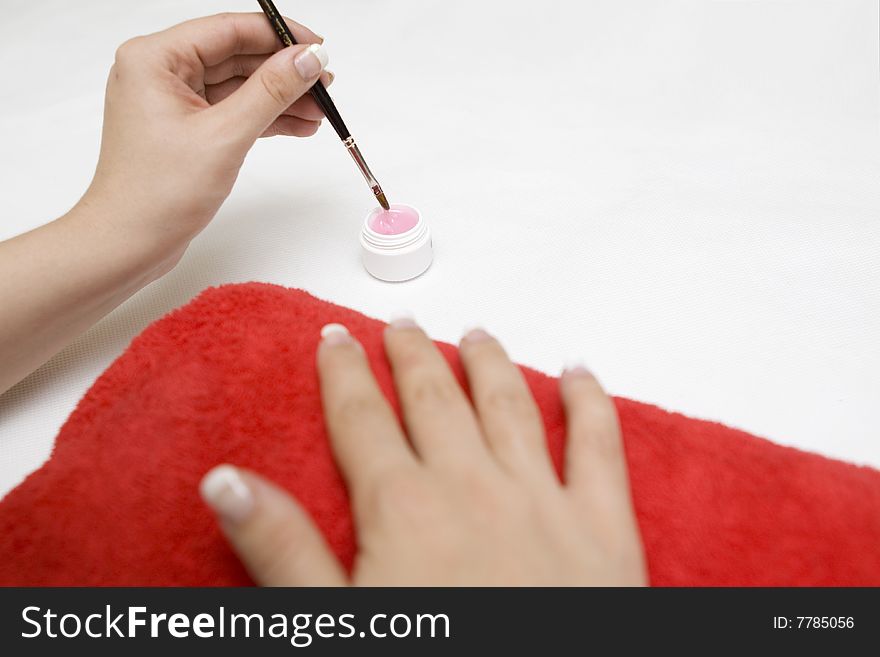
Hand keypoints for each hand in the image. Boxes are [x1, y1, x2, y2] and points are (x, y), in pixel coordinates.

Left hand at [83, 12, 330, 264]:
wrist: (128, 244)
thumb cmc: (156, 194)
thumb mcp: (225, 136)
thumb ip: (271, 92)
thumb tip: (307, 59)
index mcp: (154, 59)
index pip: (228, 29)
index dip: (278, 36)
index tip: (317, 47)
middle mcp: (159, 73)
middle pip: (236, 56)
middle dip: (283, 72)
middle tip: (325, 85)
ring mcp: (171, 102)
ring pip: (237, 86)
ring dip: (279, 98)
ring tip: (319, 112)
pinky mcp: (184, 130)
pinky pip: (231, 111)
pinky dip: (264, 118)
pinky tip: (297, 126)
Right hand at [200, 318, 647, 585]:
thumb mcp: (336, 625)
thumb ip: (281, 550)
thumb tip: (226, 482)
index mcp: (404, 508)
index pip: (362, 419)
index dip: (345, 373)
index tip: (336, 339)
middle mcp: (472, 486)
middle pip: (434, 398)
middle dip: (413, 356)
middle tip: (401, 326)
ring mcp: (542, 498)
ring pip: (509, 405)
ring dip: (489, 363)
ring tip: (475, 334)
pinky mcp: (602, 524)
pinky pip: (598, 444)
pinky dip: (589, 400)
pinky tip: (578, 371)